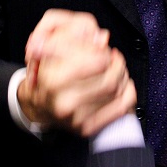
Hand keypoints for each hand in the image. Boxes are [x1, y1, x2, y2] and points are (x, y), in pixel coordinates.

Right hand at [19, 10, 136, 136]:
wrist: (39, 106)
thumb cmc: (47, 75)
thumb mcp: (51, 50)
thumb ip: (74, 38)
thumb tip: (102, 37)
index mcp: (54, 80)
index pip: (98, 60)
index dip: (104, 51)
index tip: (101, 48)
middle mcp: (64, 102)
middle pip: (111, 77)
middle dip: (116, 62)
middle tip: (111, 56)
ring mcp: (76, 118)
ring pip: (118, 90)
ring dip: (122, 74)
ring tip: (114, 68)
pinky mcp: (87, 128)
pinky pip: (121, 107)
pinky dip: (126, 92)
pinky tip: (120, 85)